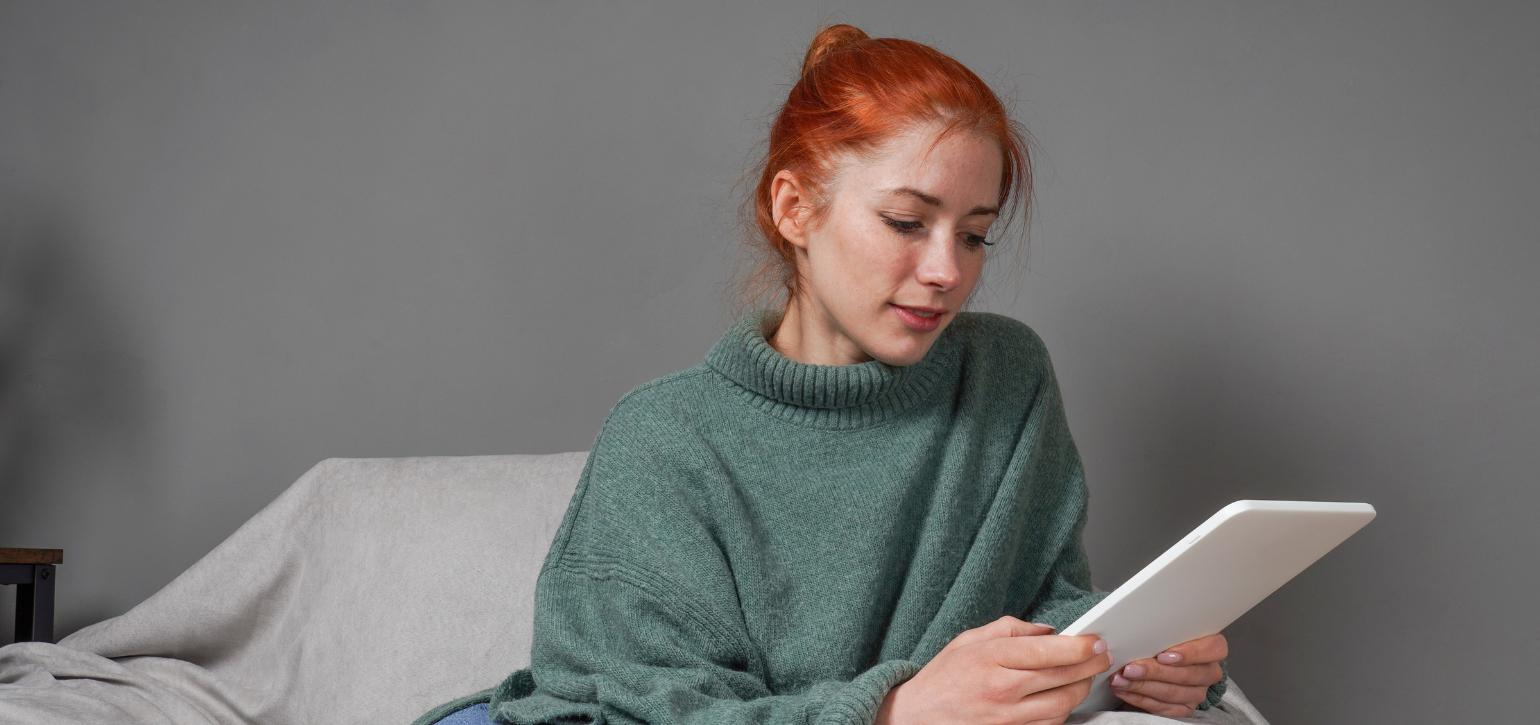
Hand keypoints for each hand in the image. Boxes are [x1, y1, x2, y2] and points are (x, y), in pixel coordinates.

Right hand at [876, 615, 1111, 724]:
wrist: (916, 717)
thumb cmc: (943, 677)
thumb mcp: (969, 640)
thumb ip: (1011, 629)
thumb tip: (1048, 630)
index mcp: (993, 659)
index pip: (1051, 652)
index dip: (1082, 646)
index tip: (1097, 640)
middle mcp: (1004, 691)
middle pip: (1065, 679)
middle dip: (1092, 666)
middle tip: (1103, 655)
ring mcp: (1009, 719)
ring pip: (1063, 706)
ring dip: (1081, 690)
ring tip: (1085, 676)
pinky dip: (1063, 711)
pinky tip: (1063, 697)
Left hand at [1109, 632, 1226, 717]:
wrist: (1159, 661)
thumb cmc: (1162, 640)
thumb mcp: (1164, 629)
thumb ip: (1158, 630)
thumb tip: (1131, 633)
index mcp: (1211, 646)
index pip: (1213, 649)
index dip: (1189, 653)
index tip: (1163, 655)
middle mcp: (1208, 671)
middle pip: (1188, 674)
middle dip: (1155, 672)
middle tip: (1130, 668)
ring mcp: (1198, 691)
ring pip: (1174, 693)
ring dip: (1143, 686)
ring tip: (1121, 680)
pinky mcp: (1185, 708)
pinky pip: (1164, 707)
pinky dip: (1141, 698)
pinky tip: (1126, 690)